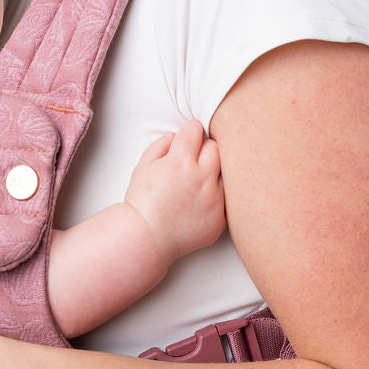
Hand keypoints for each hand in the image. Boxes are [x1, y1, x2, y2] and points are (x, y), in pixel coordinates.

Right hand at [124, 121, 224, 266]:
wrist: (146, 238)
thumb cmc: (141, 203)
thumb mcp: (143, 167)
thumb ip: (160, 145)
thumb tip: (175, 137)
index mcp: (180, 161)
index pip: (195, 129)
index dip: (189, 133)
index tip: (187, 140)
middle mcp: (201, 177)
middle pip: (215, 147)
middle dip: (204, 149)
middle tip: (192, 162)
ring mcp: (214, 199)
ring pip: (226, 172)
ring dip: (213, 174)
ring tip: (197, 184)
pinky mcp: (220, 218)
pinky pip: (227, 199)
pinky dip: (217, 198)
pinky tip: (201, 203)